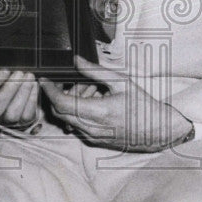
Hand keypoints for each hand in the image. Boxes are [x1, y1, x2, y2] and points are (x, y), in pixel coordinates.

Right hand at [0, 69, 40, 128]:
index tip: (5, 70)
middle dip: (10, 89)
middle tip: (19, 73)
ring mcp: (2, 124)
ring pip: (12, 114)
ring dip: (23, 93)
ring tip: (29, 76)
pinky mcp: (19, 126)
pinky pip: (26, 116)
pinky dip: (32, 100)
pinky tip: (34, 85)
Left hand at [39, 56, 192, 151]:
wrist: (157, 130)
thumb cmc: (143, 105)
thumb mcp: (121, 82)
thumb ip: (95, 72)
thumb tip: (76, 60)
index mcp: (99, 112)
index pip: (61, 104)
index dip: (49, 91)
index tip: (44, 79)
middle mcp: (92, 128)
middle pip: (59, 113)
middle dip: (55, 96)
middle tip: (61, 82)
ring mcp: (93, 137)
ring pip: (66, 120)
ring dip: (67, 105)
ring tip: (84, 90)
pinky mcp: (95, 141)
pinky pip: (76, 126)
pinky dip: (75, 113)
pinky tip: (90, 102)